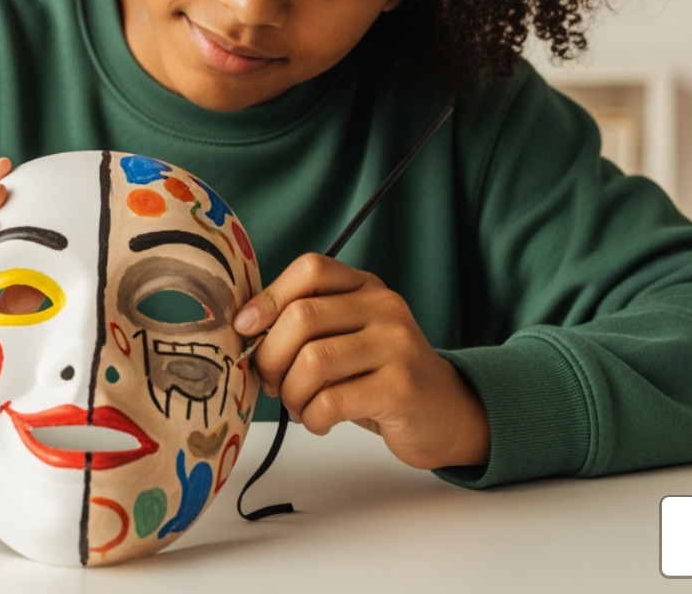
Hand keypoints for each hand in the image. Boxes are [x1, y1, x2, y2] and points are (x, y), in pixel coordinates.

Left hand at [234, 252, 489, 469]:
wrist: (446, 412)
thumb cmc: (382, 376)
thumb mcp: (350, 336)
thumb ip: (308, 325)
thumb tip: (244, 329)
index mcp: (366, 287)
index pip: (310, 270)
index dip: (267, 297)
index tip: (244, 328)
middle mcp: (384, 308)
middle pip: (302, 318)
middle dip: (270, 357)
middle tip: (271, 383)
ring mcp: (397, 346)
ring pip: (313, 362)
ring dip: (291, 393)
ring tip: (299, 406)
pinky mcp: (401, 388)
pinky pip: (332, 401)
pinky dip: (312, 417)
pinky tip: (320, 421)